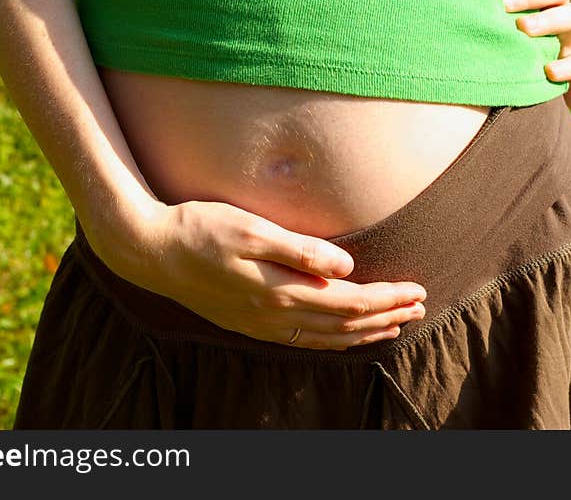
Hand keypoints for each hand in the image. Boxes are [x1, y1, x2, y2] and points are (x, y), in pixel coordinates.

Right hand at [85, 199, 426, 350]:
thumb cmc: (200, 229)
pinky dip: (334, 341)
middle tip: (419, 306)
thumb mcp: (251, 228)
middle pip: (345, 324)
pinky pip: (305, 342)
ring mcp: (261, 325)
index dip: (388, 298)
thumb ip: (300, 250)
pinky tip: (345, 335)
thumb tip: (348, 268)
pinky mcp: (250, 324)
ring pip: (328, 338)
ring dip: (366, 332)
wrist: (151, 252)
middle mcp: (275, 315)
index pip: (351, 302)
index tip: (416, 289)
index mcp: (280, 291)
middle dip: (387, 315)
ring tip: (396, 324)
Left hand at [502, 0, 570, 107]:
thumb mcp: (504, 17)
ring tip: (522, 28)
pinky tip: (548, 71)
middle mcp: (558, 9)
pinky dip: (565, 67)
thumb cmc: (515, 40)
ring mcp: (570, 37)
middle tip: (502, 2)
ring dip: (547, 21)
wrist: (556, 73)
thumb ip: (488, 1)